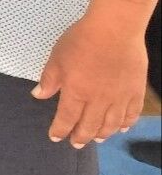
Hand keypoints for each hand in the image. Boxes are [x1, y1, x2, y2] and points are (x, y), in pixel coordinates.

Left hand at [33, 13, 148, 147]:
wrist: (114, 30)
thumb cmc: (81, 41)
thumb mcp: (57, 58)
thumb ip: (49, 79)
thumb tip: (38, 95)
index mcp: (76, 93)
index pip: (66, 118)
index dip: (60, 130)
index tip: (55, 137)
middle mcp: (98, 101)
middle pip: (89, 126)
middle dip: (81, 137)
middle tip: (76, 144)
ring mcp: (119, 98)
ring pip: (111, 124)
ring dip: (103, 134)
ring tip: (97, 139)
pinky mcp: (135, 92)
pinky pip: (131, 114)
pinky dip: (126, 123)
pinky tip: (122, 127)